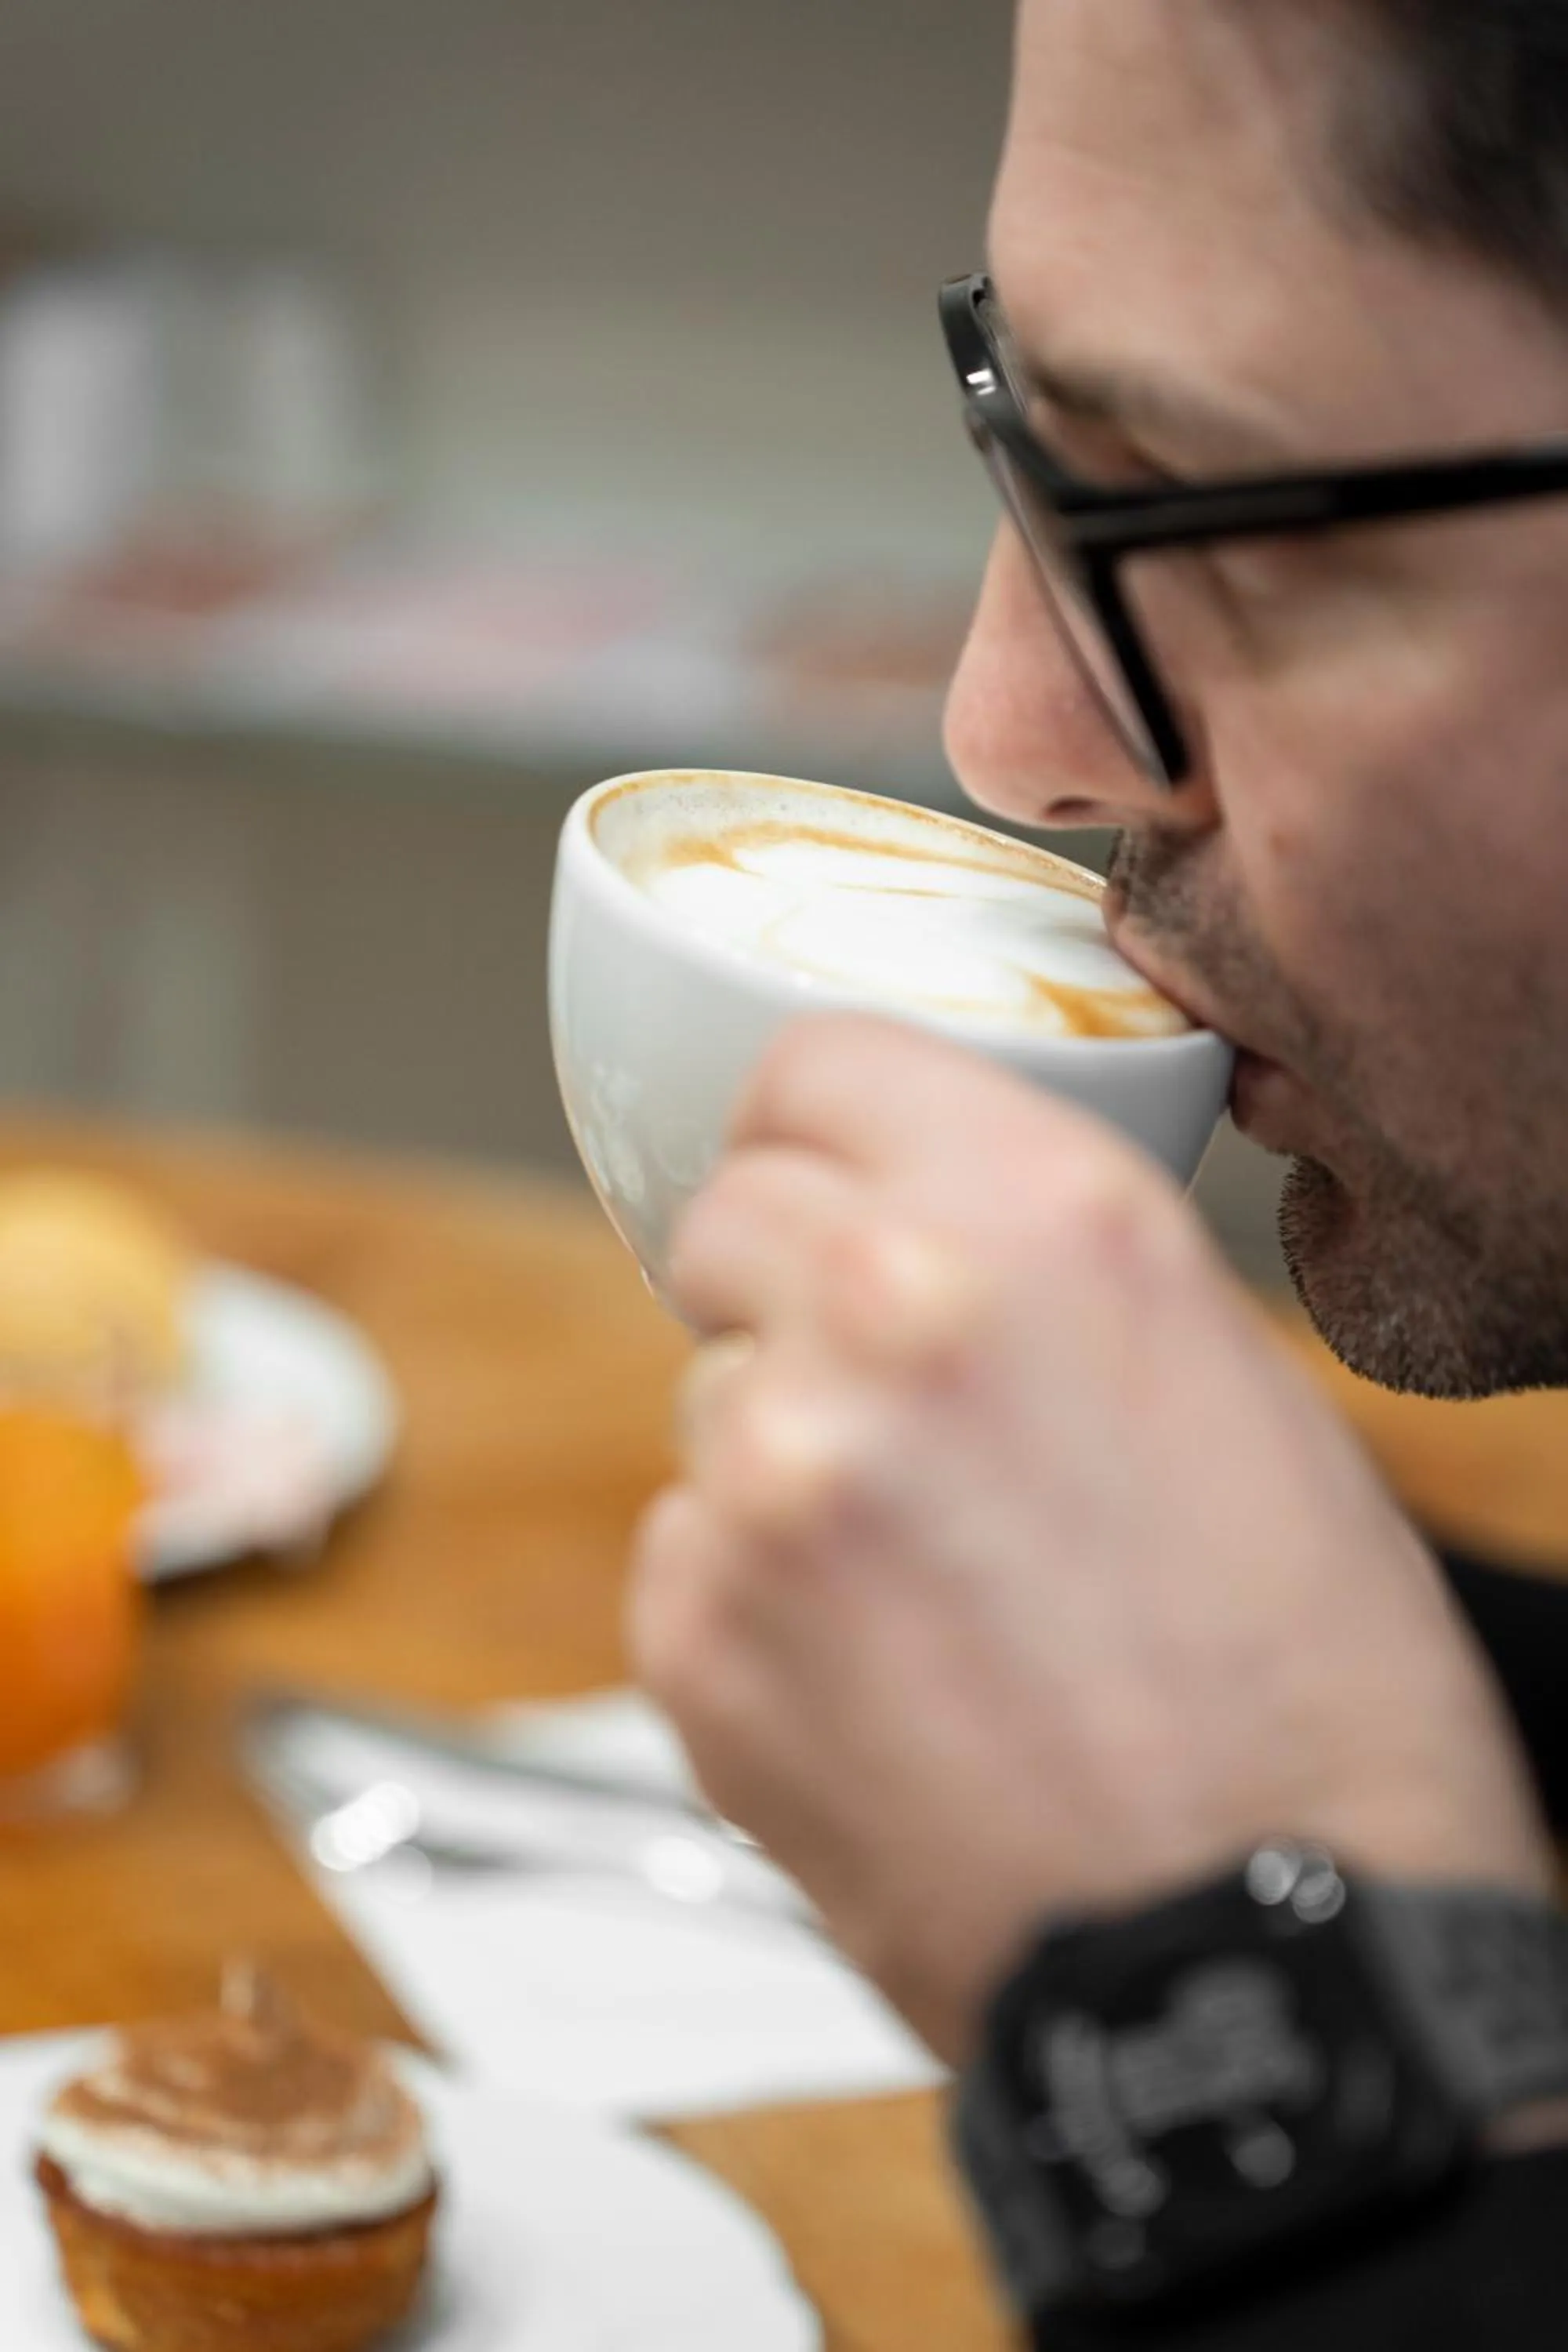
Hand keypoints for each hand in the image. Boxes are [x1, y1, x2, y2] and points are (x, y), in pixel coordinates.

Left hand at [629, 1016, 1550, 2063]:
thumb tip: (934, 1243)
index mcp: (1045, 1218)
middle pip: (727, 1220)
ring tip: (921, 1582)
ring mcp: (770, 1477)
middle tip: (881, 1398)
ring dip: (782, 1457)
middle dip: (786, 1287)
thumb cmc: (1307, 1702)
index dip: (817, 1127)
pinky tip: (879, 1680)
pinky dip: (752, 1601)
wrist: (1269, 1967)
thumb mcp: (1230, 1390)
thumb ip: (1046, 1274)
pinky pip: (683, 1552)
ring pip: (707, 1398)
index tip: (822, 1175)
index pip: (812, 1063)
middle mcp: (887, 1314)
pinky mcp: (694, 1635)